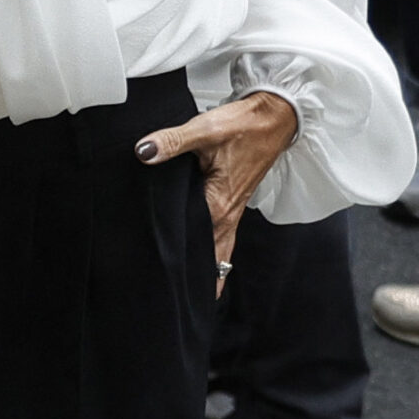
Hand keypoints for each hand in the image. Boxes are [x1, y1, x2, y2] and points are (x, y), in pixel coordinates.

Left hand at [138, 89, 300, 292]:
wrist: (275, 116)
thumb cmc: (244, 125)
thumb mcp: (204, 130)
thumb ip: (171, 142)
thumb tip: (143, 152)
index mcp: (219, 202)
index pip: (197, 243)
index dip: (182, 262)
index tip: (170, 285)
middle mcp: (227, 211)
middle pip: (211, 255)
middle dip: (199, 279)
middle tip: (180, 302)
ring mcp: (232, 207)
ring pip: (219, 247)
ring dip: (208, 268)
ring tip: (194, 294)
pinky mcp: (232, 198)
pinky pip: (222, 233)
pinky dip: (214, 250)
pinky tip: (205, 259)